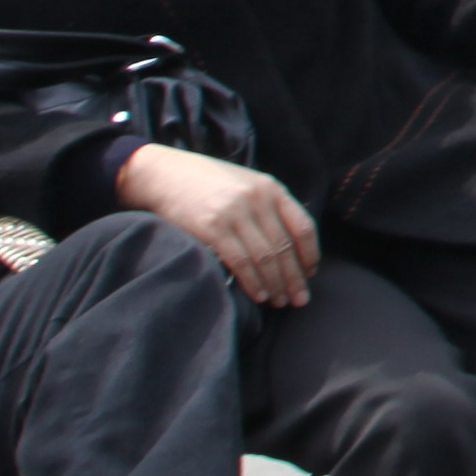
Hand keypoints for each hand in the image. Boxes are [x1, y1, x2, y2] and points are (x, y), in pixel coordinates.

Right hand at [118, 143, 319, 306]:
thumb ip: (269, 207)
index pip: (303, 227)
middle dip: (294, 278)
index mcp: (271, 188)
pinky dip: (253, 282)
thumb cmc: (209, 183)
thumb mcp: (247, 184)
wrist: (165, 174)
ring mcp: (235, 213)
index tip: (310, 274)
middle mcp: (257, 199)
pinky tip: (258, 295)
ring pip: (265, 258)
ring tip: (279, 301)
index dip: (310, 255)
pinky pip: (241, 262)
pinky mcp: (212, 228)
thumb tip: (292, 246)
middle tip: (299, 299)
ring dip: (275, 285)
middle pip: (285, 248)